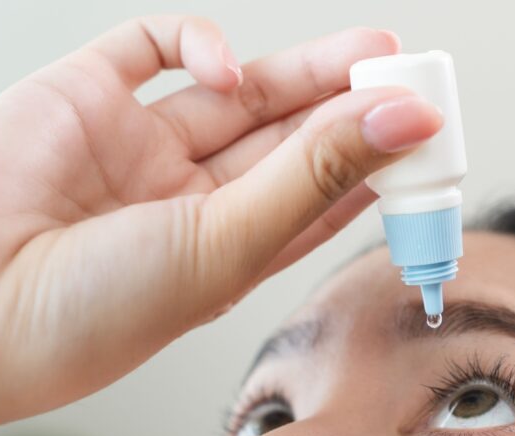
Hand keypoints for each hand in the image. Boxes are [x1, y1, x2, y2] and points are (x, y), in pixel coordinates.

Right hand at [0, 17, 441, 433]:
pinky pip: (154, 48)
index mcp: (231, 248)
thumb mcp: (226, 243)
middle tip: (410, 75)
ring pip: (242, 91)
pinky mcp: (89, 96)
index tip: (425, 139)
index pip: (320, 198)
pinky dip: (201, 45)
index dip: (374, 165)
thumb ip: (313, 177)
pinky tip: (228, 68)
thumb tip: (404, 124)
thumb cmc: (94, 311)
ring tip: (373, 52)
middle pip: (291, 137)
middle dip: (350, 105)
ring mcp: (142, 145)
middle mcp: (193, 196)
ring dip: (306, 70)